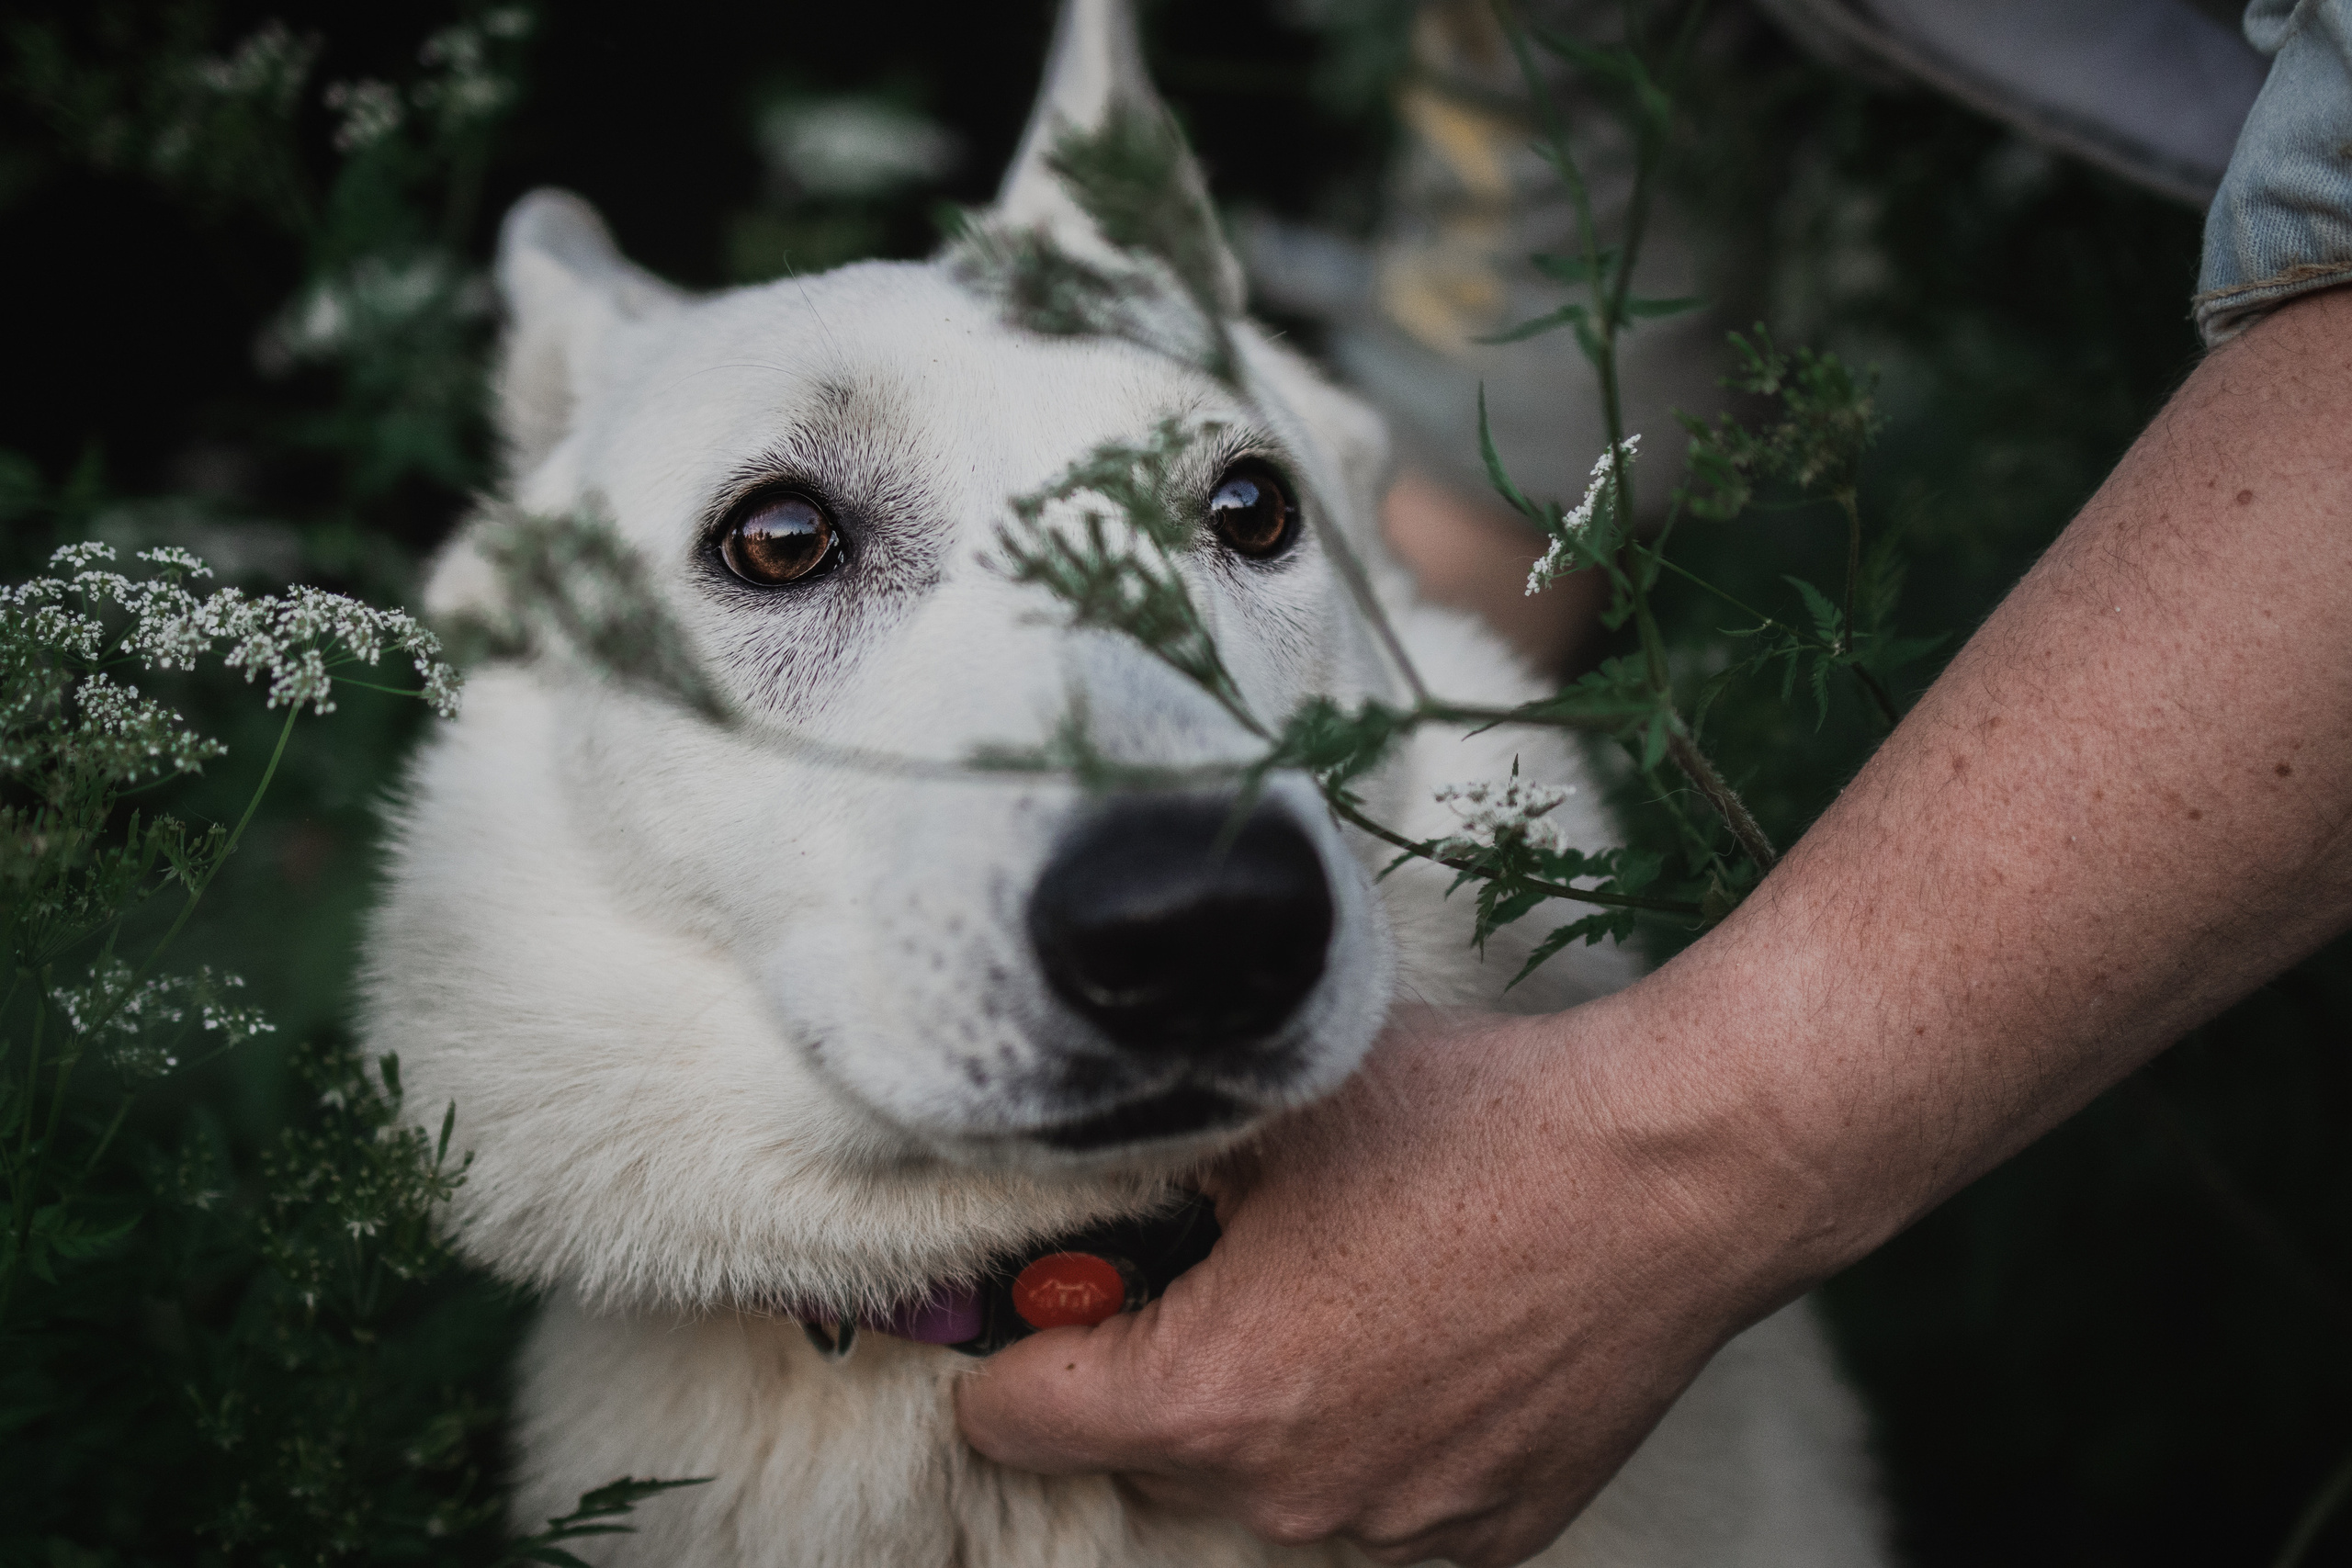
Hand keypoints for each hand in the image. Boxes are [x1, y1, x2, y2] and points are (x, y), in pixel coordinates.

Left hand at [955, 1003, 1820, 1566]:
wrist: (1675, 1165)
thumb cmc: (1473, 1121)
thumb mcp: (1270, 1104)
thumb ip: (1136, 1165)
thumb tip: (1065, 1188)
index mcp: (1209, 1396)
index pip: (1011, 1420)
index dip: (1020, 1334)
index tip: (1070, 1280)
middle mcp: (1293, 1495)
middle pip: (1136, 1451)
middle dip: (1146, 1366)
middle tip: (1222, 1254)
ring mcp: (1398, 1526)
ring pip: (1260, 1480)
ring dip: (1265, 1404)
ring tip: (1345, 1284)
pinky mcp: (1489, 1534)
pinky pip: (1376, 1499)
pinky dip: (1372, 1433)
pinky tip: (1426, 1337)